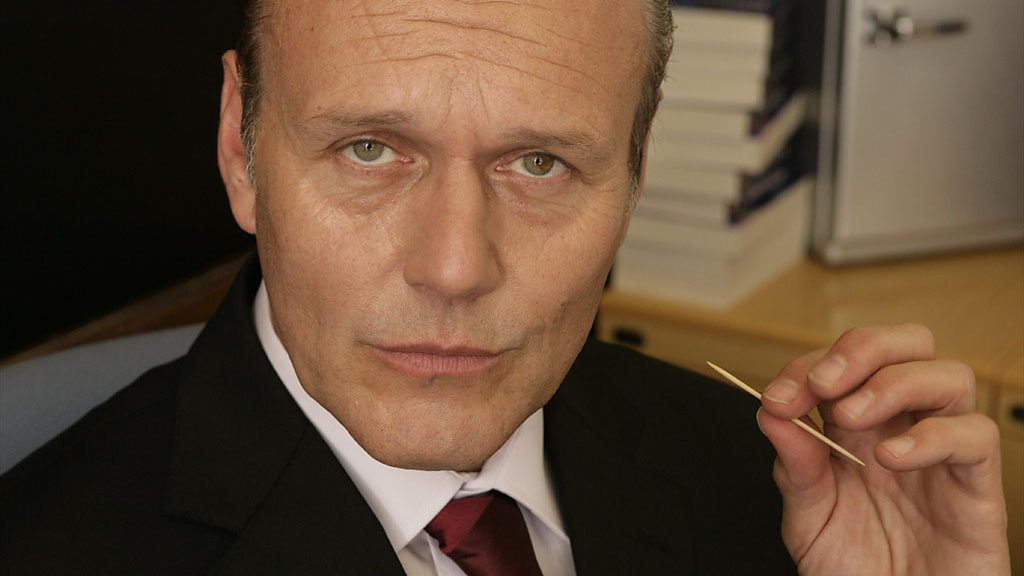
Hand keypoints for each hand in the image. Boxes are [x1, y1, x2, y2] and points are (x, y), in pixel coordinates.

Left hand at [757, 324, 1010, 575]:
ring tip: (851, 418)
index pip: (843, 363)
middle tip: (822, 382)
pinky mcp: (978, 487)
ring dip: (892, 382)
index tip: (778, 398)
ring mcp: (943, 453)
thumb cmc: (857, 571)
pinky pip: (975, 436)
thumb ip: (794, 468)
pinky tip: (892, 457)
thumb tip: (771, 413)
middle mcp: (903, 428)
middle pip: (907, 344)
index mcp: (856, 427)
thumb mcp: (809, 520)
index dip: (807, 367)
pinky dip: (933, 436)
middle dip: (861, 348)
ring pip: (947, 375)